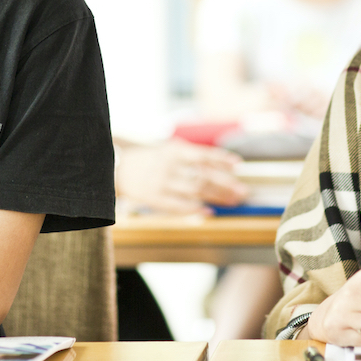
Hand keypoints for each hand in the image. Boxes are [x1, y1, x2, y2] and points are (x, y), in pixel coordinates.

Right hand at [116, 140, 246, 213]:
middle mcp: (169, 165)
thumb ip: (193, 155)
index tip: (239, 164)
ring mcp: (161, 182)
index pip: (202, 154)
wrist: (118, 167)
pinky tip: (209, 211)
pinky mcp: (154, 198)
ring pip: (195, 190)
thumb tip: (224, 165)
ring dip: (217, 196)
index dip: (222, 159)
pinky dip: (195, 209)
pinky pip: (178, 205)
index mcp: (174, 150)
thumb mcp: (169, 149)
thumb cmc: (151, 158)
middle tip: (243, 191)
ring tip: (233, 201)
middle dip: (226, 183)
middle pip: (203, 175)